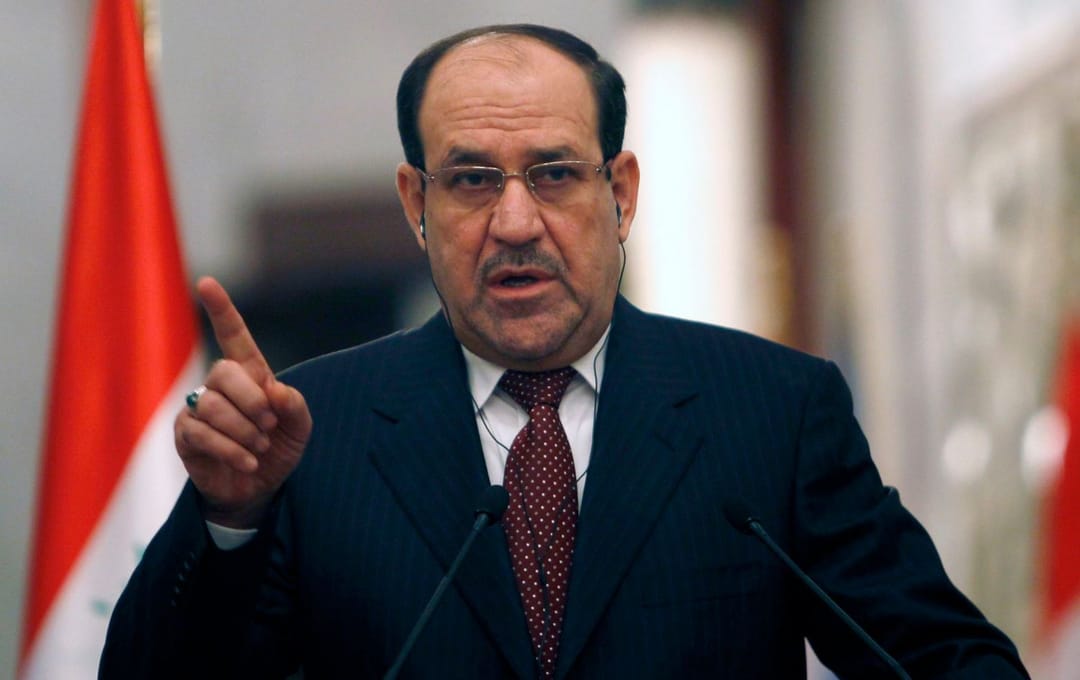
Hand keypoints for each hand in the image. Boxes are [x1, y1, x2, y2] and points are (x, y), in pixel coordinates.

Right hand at [174, 277, 311, 527]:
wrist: (259, 489)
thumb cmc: (278, 450)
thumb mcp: (300, 428)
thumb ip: (295, 405)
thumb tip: (274, 391)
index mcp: (249, 374)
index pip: (233, 335)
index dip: (221, 309)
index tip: (207, 282)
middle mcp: (219, 386)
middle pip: (224, 372)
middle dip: (252, 400)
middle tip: (268, 426)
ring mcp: (198, 408)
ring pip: (212, 405)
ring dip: (244, 431)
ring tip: (258, 448)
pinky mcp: (185, 435)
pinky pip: (201, 433)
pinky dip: (232, 450)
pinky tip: (247, 462)